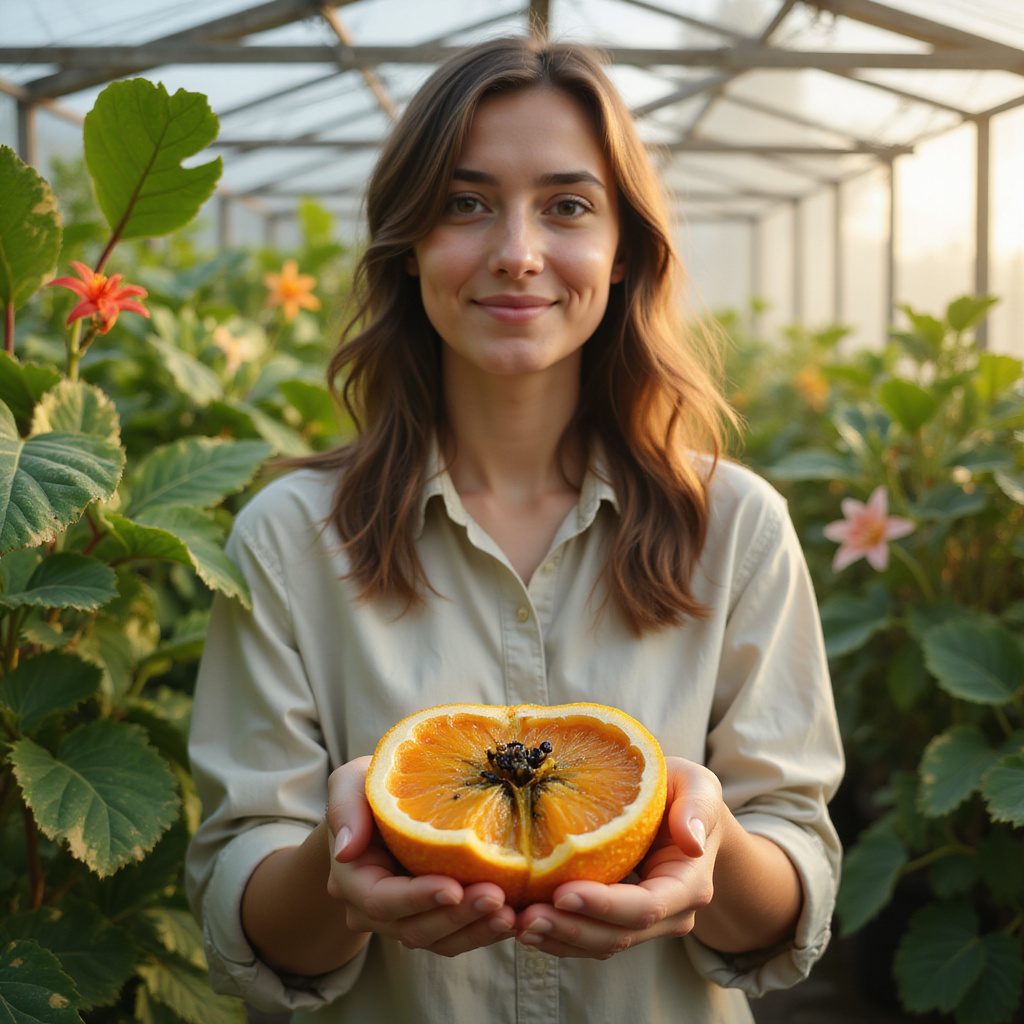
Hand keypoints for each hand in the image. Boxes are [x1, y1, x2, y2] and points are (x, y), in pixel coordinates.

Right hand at [326, 756, 516, 956]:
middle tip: (496, 897)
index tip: (453, 887)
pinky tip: (516, 917)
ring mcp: (406, 919)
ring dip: (477, 930)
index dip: (417, 898)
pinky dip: (485, 930)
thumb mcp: (350, 782)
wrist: (387, 805)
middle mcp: (375, 911)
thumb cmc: (371, 787)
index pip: (381, 900)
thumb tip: (346, 849)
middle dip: (457, 916)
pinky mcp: (436, 918)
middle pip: (414, 928)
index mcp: (353, 879)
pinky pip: (459, 935)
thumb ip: (344, 807)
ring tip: (512, 915)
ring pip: (440, 940)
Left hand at [514, 756, 724, 958]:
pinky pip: (586, 939)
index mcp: (689, 884)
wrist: (680, 811)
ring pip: (598, 945)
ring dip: (556, 939)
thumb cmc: (683, 791)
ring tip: (516, 923)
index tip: (562, 892)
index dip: (604, 906)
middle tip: (526, 917)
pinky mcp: (616, 921)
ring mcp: (643, 924)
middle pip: (618, 936)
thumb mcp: (697, 784)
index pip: (646, 907)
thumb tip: (691, 842)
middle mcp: (670, 915)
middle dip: (570, 929)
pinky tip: (521, 923)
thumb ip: (697, 808)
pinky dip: (555, 935)